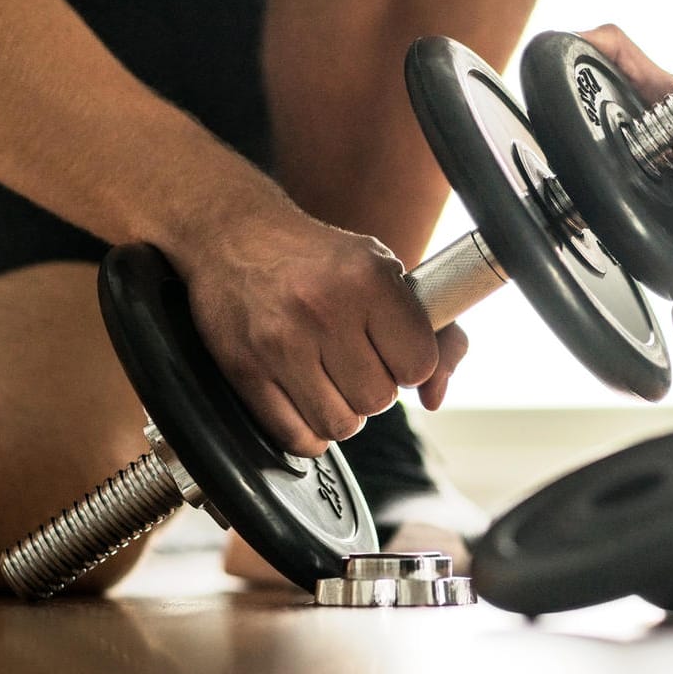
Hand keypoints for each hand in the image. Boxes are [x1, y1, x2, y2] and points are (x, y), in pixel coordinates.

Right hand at [169, 201, 466, 457]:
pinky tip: (307, 399)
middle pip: (378, 400)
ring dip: (343, 411)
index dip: (412, 364)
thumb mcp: (387, 274)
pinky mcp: (244, 370)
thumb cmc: (321, 260)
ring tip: (331, 378)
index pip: (419, 365)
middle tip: (357, 361)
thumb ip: (437, 334)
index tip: (395, 350)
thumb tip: (435, 400)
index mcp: (367, 279)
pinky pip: (296, 437)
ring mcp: (279, 343)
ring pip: (340, 425)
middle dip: (375, 387)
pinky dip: (309, 431)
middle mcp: (324, 309)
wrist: (235, 236)